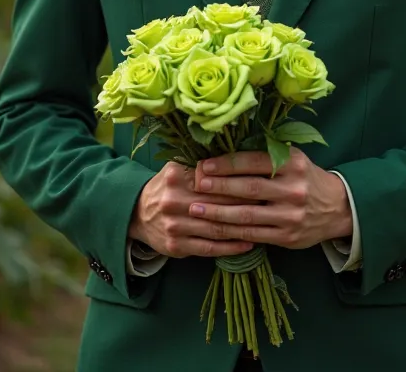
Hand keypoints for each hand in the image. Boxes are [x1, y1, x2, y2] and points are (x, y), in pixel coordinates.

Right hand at [129, 161, 254, 259]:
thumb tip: (236, 157)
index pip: (214, 179)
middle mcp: (173, 201)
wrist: (136, 214)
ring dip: (243, 227)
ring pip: (216, 228)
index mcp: (177, 177)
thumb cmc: (167, 187)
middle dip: (246, 204)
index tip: (262, 181)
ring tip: (265, 224)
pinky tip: (249, 243)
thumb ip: (200, 164)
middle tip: (270, 203)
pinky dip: (231, 247)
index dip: (239, 181)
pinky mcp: (176, 247)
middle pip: (218, 203)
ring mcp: (174, 226)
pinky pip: (209, 248)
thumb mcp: (177, 168)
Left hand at [190, 149, 352, 248]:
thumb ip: (266, 157)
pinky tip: (214, 227)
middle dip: (218, 187)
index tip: (204, 165)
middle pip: (248, 188)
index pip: (254, 162)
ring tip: (196, 209)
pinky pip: (253, 235)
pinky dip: (231, 231)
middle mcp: (293, 189)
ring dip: (218, 212)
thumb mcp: (293, 159)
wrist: (337, 207)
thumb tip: (224, 152)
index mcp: (292, 164)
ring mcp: (290, 215)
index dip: (227, 164)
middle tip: (195, 185)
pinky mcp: (287, 236)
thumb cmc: (304, 178)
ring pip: (247, 215)